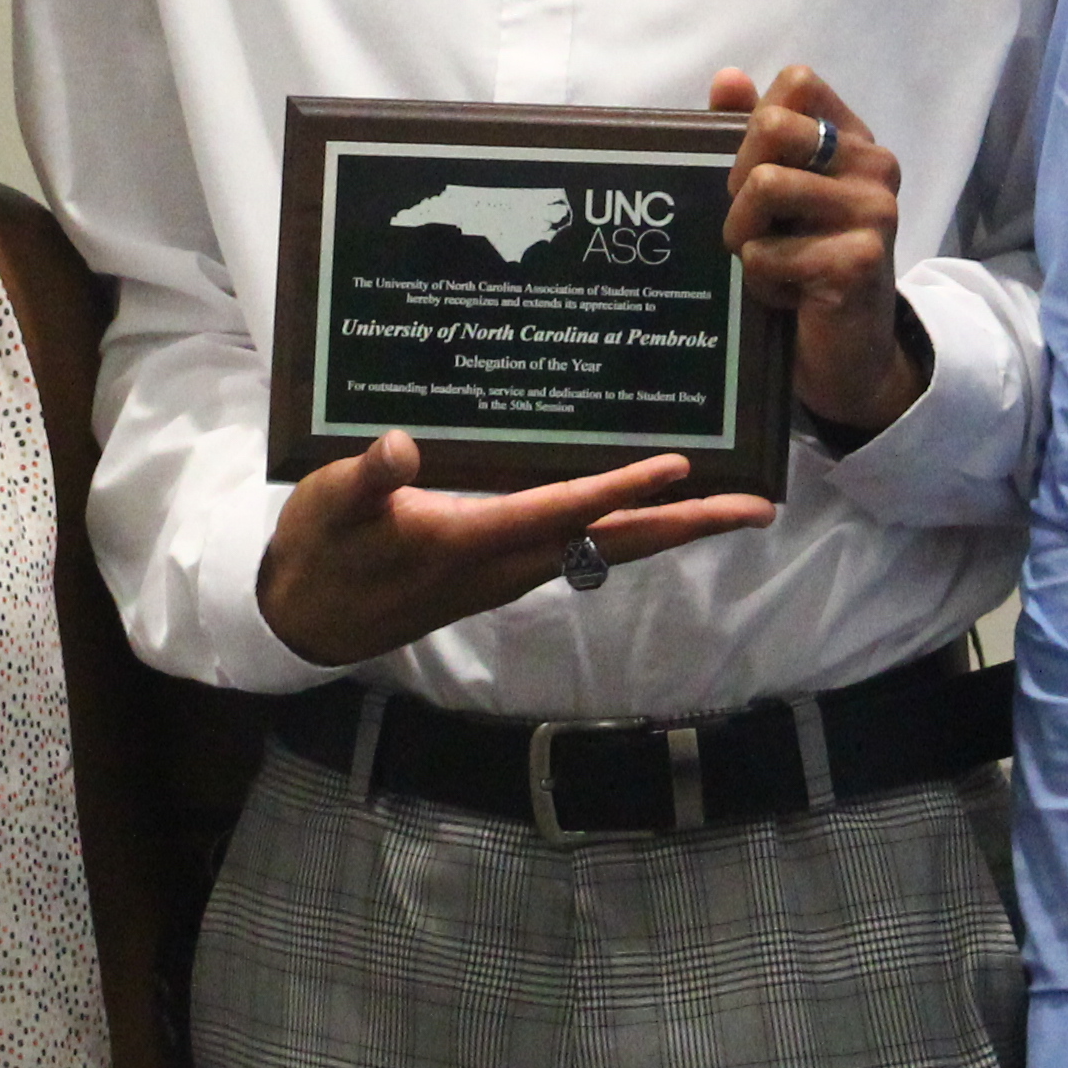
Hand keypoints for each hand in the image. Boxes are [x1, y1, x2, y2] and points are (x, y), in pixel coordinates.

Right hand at [252, 432, 771, 668]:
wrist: (306, 619)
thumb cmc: (320, 555)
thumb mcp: (329, 509)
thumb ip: (365, 479)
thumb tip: (398, 448)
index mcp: (473, 542)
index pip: (563, 509)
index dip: (620, 486)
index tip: (678, 463)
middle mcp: (509, 561)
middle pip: (617, 541)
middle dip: (690, 524)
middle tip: (760, 507)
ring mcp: (513, 568)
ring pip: (608, 546)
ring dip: (671, 525)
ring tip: (730, 503)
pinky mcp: (505, 565)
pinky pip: (585, 543)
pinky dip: (628, 523)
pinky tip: (646, 501)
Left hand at [712, 64, 925, 436]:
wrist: (847, 356)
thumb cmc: (804, 265)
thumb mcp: (777, 195)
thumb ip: (750, 133)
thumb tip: (727, 78)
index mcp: (855, 140)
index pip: (797, 83)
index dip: (755, 124)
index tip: (761, 172)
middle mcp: (876, 166)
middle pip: (769, 127)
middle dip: (737, 183)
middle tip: (758, 226)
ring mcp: (875, 212)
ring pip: (762, 187)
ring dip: (743, 238)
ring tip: (770, 264)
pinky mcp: (859, 261)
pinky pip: (766, 253)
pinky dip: (760, 282)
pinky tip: (790, 297)